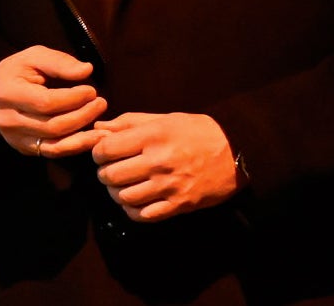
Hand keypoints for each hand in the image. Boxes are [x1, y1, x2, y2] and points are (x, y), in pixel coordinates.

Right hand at [0, 46, 108, 159]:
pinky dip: (75, 147)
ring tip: (103, 126)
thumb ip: (60, 62)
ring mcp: (14, 138)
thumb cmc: (18, 70)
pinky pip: (52, 152)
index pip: (46, 103)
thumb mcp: (35, 56)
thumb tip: (87, 70)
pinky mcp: (24, 148)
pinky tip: (91, 139)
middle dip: (82, 116)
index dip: (73, 99)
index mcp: (8, 94)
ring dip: (83, 137)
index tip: (91, 91)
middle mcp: (7, 120)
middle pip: (52, 126)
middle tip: (101, 103)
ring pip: (54, 145)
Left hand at [91, 112, 238, 222]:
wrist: (235, 153)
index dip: (98, 152)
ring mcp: (168, 187)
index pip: (107, 149)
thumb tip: (98, 128)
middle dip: (104, 173)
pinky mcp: (177, 205)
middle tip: (110, 169)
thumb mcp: (166, 118)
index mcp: (154, 136)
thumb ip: (130, 123)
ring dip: (116, 192)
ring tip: (122, 185)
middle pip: (111, 175)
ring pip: (123, 198)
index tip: (102, 153)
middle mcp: (158, 162)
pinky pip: (142, 216)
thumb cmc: (198, 132)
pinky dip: (133, 210)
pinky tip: (136, 200)